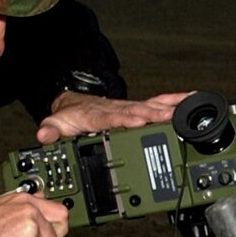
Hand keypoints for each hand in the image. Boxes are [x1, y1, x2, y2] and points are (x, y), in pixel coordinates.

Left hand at [35, 90, 192, 143]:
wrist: (77, 104)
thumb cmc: (72, 118)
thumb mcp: (57, 125)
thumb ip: (51, 133)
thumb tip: (43, 137)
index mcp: (100, 117)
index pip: (114, 119)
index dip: (126, 120)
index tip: (139, 122)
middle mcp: (120, 111)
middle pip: (139, 113)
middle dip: (154, 116)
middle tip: (171, 119)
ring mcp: (132, 109)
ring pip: (152, 108)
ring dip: (169, 110)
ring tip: (186, 112)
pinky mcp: (140, 110)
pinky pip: (159, 103)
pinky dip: (176, 101)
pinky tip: (192, 99)